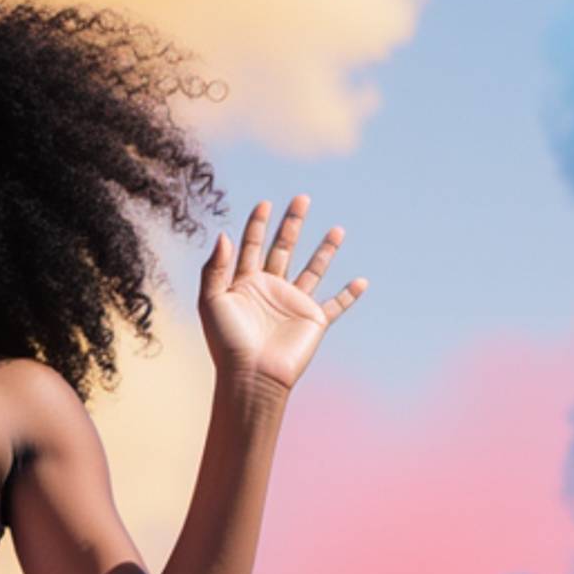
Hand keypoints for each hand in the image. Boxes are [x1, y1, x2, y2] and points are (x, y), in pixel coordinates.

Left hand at [199, 194, 367, 397]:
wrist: (252, 376)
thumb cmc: (227, 343)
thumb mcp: (211, 301)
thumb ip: (214, 268)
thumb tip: (225, 235)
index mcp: (245, 285)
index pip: (252, 247)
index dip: (258, 225)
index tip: (265, 203)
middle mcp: (270, 290)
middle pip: (284, 249)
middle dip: (293, 223)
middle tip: (302, 198)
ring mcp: (293, 304)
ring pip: (313, 270)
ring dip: (325, 250)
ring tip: (338, 229)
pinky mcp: (313, 320)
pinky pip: (336, 305)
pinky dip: (350, 295)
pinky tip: (362, 282)